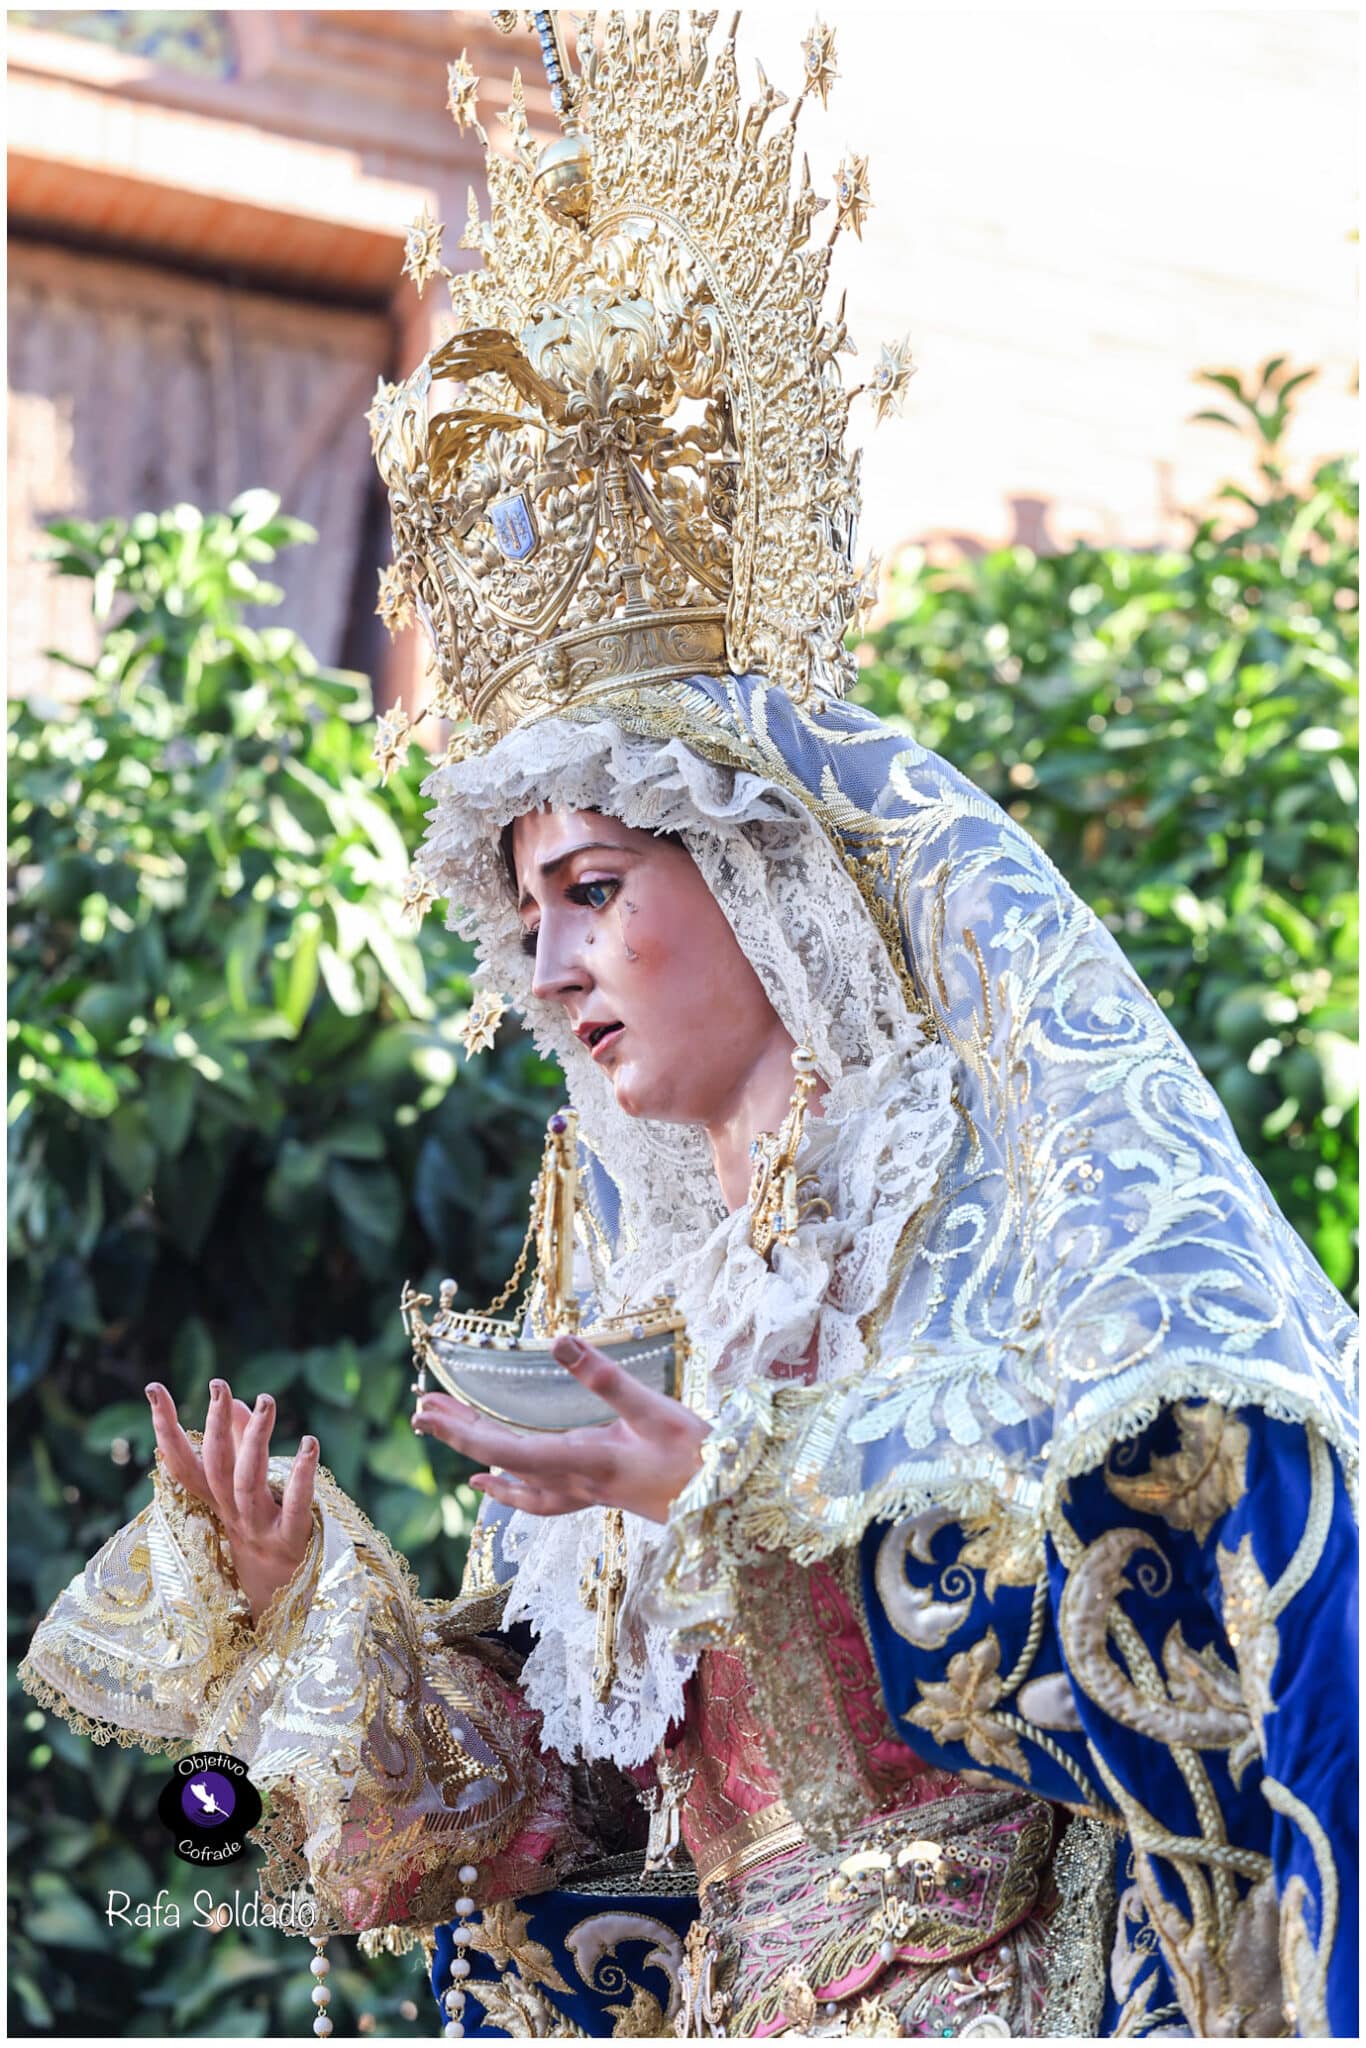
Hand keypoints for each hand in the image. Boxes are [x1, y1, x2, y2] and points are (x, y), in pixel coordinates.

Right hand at [145, 1379, 318, 1624]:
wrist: (282, 1608)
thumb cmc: (264, 1541)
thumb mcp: (246, 1495)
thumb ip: (243, 1446)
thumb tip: (237, 1401)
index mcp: (216, 1503)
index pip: (183, 1462)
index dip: (166, 1427)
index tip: (153, 1387)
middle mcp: (231, 1515)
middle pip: (216, 1466)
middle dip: (215, 1424)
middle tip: (217, 1384)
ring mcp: (259, 1530)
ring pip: (248, 1481)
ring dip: (255, 1439)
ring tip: (266, 1400)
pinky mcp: (292, 1542)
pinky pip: (295, 1506)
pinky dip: (303, 1475)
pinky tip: (310, 1443)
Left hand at [411, 1334, 708, 1523]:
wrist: (730, 1505)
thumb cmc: (699, 1457)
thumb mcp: (655, 1409)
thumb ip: (605, 1376)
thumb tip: (557, 1340)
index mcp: (584, 1462)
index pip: (507, 1448)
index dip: (462, 1431)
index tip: (427, 1412)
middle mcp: (576, 1482)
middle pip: (502, 1462)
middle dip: (459, 1435)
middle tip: (421, 1411)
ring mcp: (586, 1492)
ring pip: (516, 1482)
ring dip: (479, 1456)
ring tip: (450, 1439)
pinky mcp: (599, 1492)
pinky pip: (539, 1496)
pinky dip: (510, 1487)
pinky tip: (496, 1481)